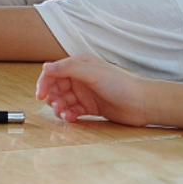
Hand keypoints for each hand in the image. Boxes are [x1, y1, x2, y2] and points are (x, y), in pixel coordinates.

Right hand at [36, 55, 150, 124]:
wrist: (141, 103)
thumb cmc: (120, 84)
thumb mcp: (93, 73)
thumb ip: (68, 69)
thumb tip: (45, 67)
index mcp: (79, 65)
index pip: (54, 72)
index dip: (44, 82)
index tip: (40, 95)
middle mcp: (80, 78)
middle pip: (56, 88)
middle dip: (53, 97)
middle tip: (58, 106)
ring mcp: (84, 93)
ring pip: (62, 101)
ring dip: (60, 108)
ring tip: (66, 114)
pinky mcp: (89, 108)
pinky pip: (71, 111)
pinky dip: (68, 115)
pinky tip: (72, 118)